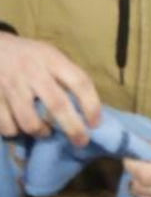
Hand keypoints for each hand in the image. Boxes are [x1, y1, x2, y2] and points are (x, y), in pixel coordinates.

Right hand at [0, 32, 99, 146]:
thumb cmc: (28, 54)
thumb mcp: (50, 54)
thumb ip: (65, 74)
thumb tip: (85, 105)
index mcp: (53, 60)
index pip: (79, 82)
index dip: (92, 105)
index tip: (96, 123)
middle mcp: (33, 73)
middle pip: (57, 105)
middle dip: (72, 127)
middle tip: (81, 141)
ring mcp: (12, 87)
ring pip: (30, 121)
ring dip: (42, 132)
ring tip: (46, 132)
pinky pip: (7, 126)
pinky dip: (15, 132)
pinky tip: (19, 128)